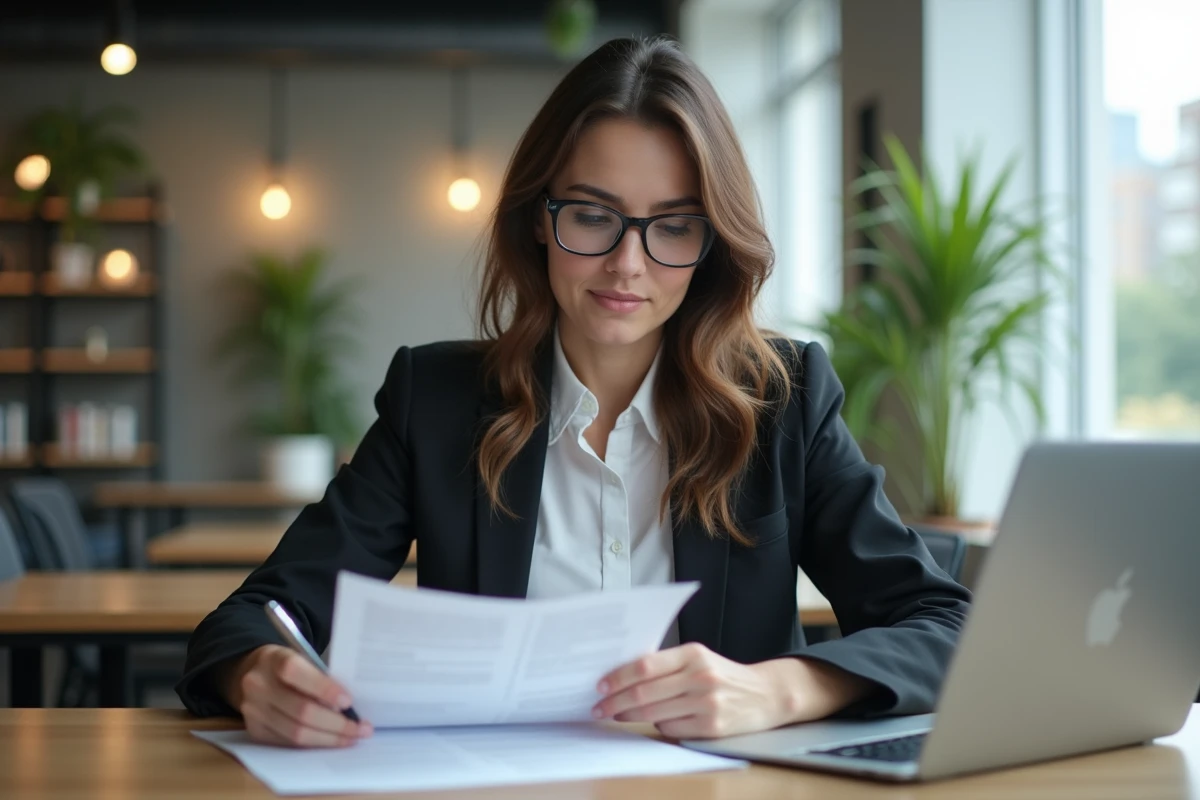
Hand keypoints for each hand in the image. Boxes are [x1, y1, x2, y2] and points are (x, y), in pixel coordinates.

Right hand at [222, 644, 372, 747]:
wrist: (248, 673)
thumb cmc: (286, 664)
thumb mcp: (300, 656)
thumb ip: (318, 674)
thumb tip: (348, 704)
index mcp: (272, 659)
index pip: (295, 672)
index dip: (324, 688)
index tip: (348, 701)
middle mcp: (257, 686)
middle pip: (300, 711)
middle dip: (336, 723)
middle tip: (360, 728)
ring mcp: (253, 711)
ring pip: (295, 733)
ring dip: (328, 738)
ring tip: (351, 738)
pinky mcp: (254, 731)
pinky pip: (288, 743)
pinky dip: (313, 744)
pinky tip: (330, 741)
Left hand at [592, 643, 871, 738]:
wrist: (765, 694)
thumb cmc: (723, 675)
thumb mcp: (698, 659)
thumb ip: (667, 664)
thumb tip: (623, 675)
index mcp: (693, 654)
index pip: (646, 666)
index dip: (619, 677)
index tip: (600, 684)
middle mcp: (699, 677)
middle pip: (645, 692)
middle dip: (616, 701)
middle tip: (599, 707)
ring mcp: (706, 703)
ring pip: (654, 713)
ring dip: (629, 716)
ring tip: (615, 715)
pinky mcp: (711, 726)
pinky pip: (671, 729)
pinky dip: (657, 726)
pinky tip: (652, 722)